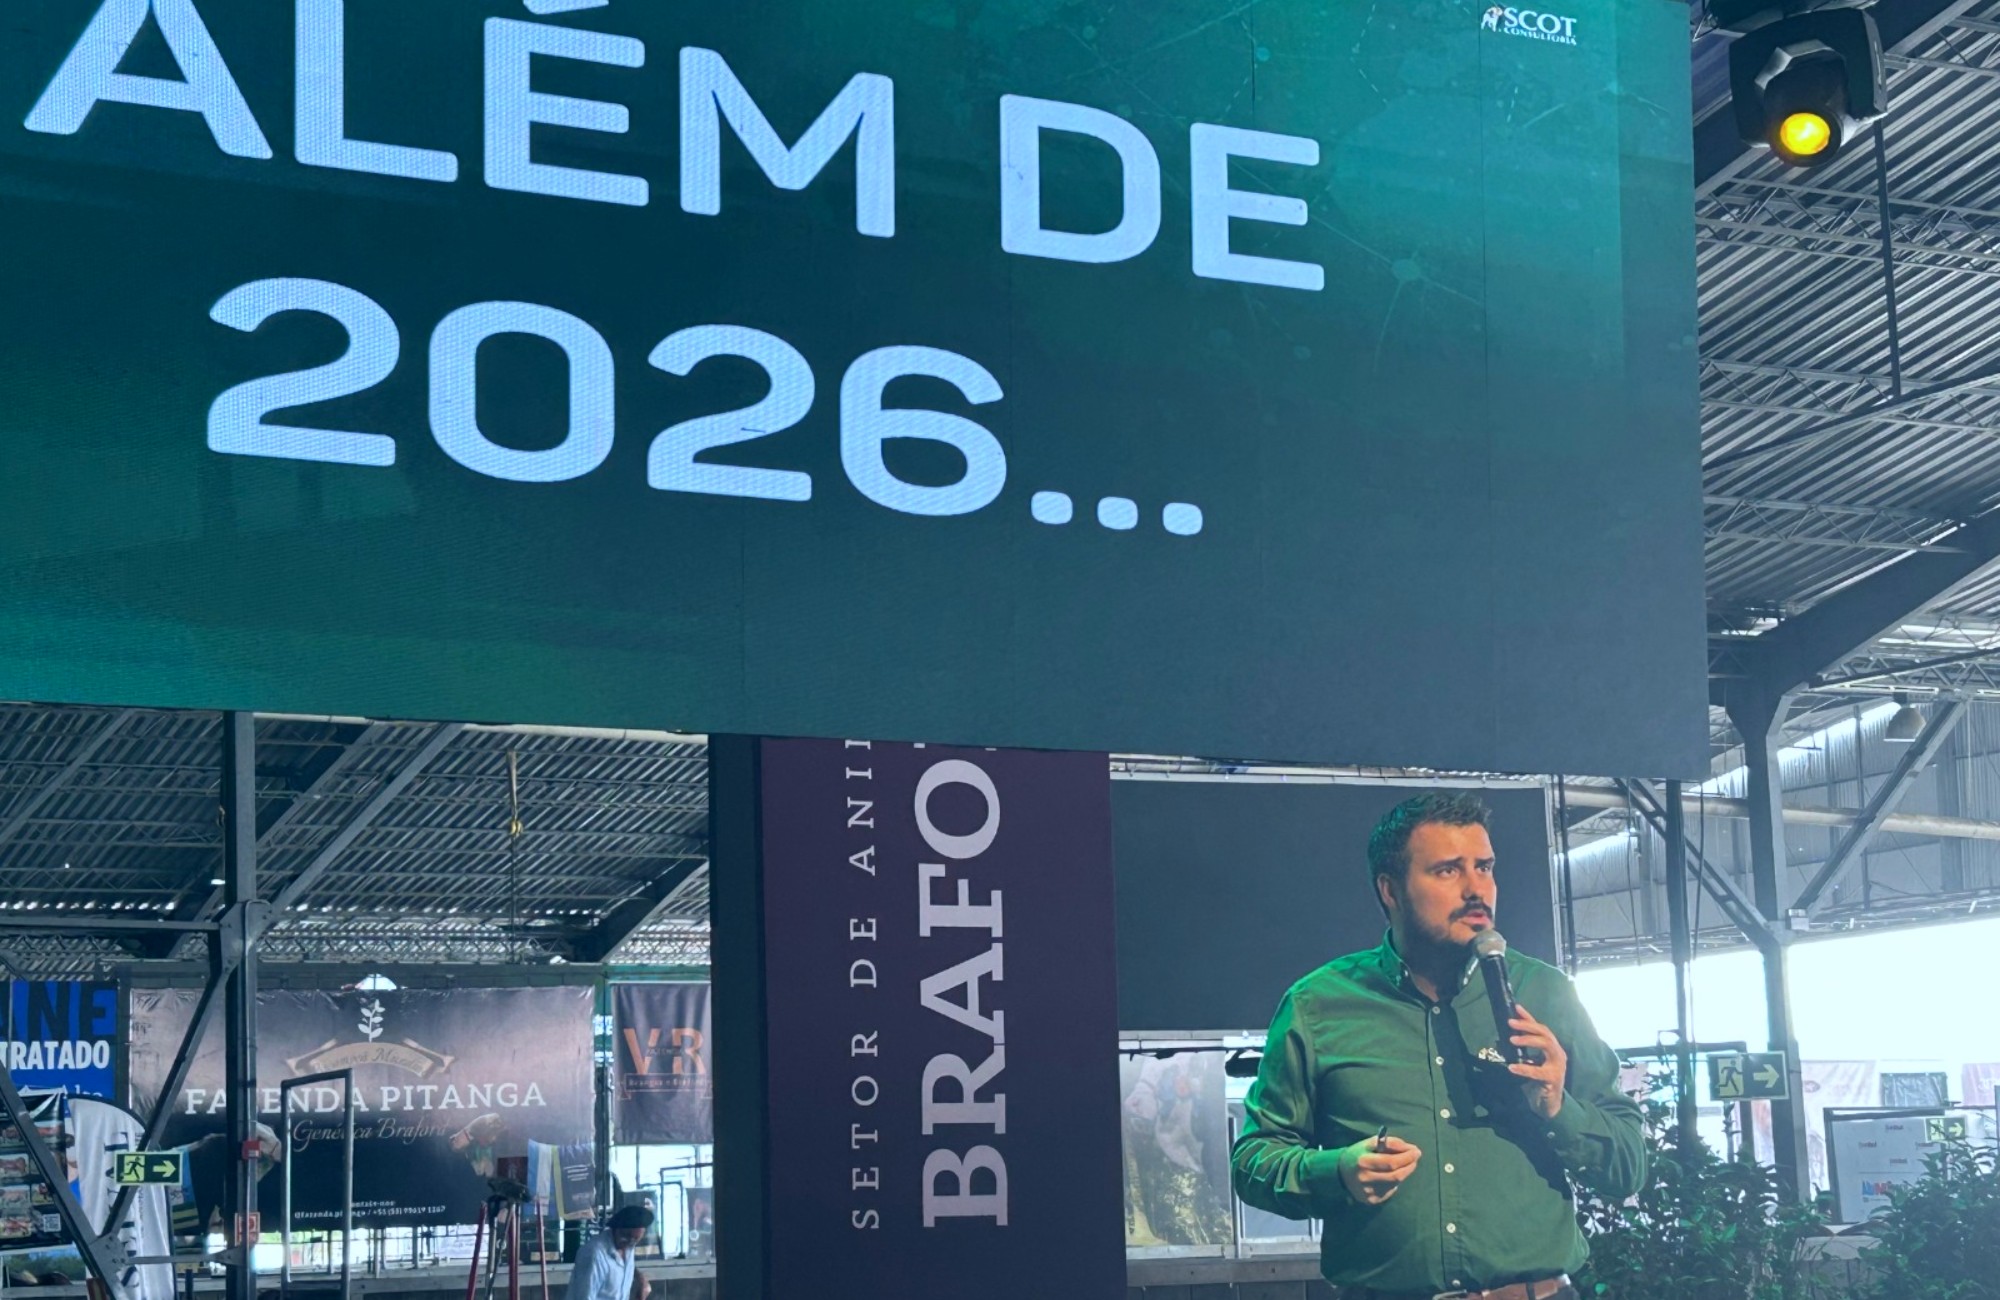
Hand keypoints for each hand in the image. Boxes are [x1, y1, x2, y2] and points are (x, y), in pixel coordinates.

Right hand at [1336, 1134, 1420, 1204]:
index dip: (1407, 1157)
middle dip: (1409, 1165)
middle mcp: (1366, 1179)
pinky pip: (1390, 1190)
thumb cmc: (1358, 1154)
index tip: (1416, 1151)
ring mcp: (1369, 1192)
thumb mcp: (1369, 1143)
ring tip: (1406, 1164)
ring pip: (1395, 1184)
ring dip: (1404, 1173)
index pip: (1391, 1162)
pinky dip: (1395, 1182)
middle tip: (1415, 1158)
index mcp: (1364, 1162)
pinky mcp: (1371, 1200)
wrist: (1340, 1173)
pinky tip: (1392, 1175)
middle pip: (1396, 1175)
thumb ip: (1389, 1143)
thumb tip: (1409, 1148)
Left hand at [1507, 1004, 1567, 1118]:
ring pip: (1547, 1045)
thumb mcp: (1528, 1064)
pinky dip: (1524, 1069)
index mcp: (1552, 1048)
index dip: (1529, 1017)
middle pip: (1545, 1033)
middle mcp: (1557, 1054)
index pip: (1541, 1028)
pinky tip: (1512, 1068)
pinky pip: (1538, 1072)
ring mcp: (1558, 1066)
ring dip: (1529, 1040)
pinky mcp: (1554, 1079)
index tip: (1516, 1007)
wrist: (1548, 1105)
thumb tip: (1500, 1040)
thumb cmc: (1538, 1083)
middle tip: (1510, 1022)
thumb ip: (1520, 1052)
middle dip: (1527, 1025)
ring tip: (1512, 1039)